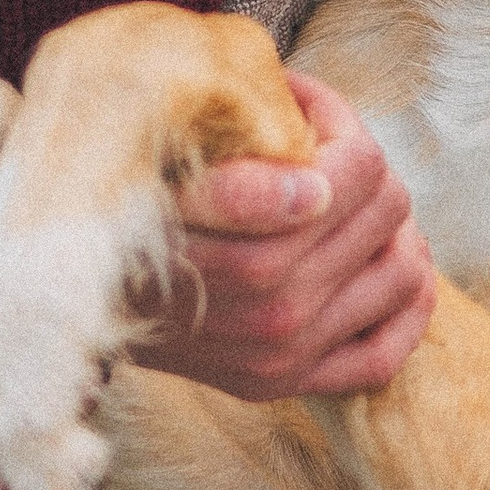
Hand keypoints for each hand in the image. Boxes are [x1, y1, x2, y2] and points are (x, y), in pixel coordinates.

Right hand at [138, 74, 435, 400]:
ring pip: (404, 269)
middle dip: (363, 162)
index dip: (331, 117)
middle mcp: (271, 301)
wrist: (84, 303)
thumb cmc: (134, 212)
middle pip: (386, 205)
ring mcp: (283, 348)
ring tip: (357, 206)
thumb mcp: (171, 165)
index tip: (297, 107)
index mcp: (247, 238)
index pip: (355, 166)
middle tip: (326, 150)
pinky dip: (405, 309)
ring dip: (392, 228)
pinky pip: (387, 352)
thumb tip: (310, 118)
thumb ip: (245, 158)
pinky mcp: (288, 382)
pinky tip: (390, 269)